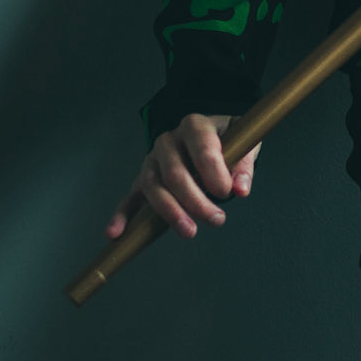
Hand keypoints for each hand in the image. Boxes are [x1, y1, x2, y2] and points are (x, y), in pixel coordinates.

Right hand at [105, 112, 261, 242]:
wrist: (211, 136)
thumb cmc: (228, 139)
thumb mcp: (245, 142)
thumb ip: (244, 165)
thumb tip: (240, 189)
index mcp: (195, 126)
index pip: (201, 147)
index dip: (213, 171)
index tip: (226, 192)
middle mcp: (169, 141)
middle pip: (175, 172)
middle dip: (195, 200)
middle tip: (217, 219)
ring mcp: (152, 161)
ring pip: (154, 187)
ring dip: (170, 212)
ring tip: (189, 232)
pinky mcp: (143, 180)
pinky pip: (130, 198)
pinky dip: (122, 216)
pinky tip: (116, 233)